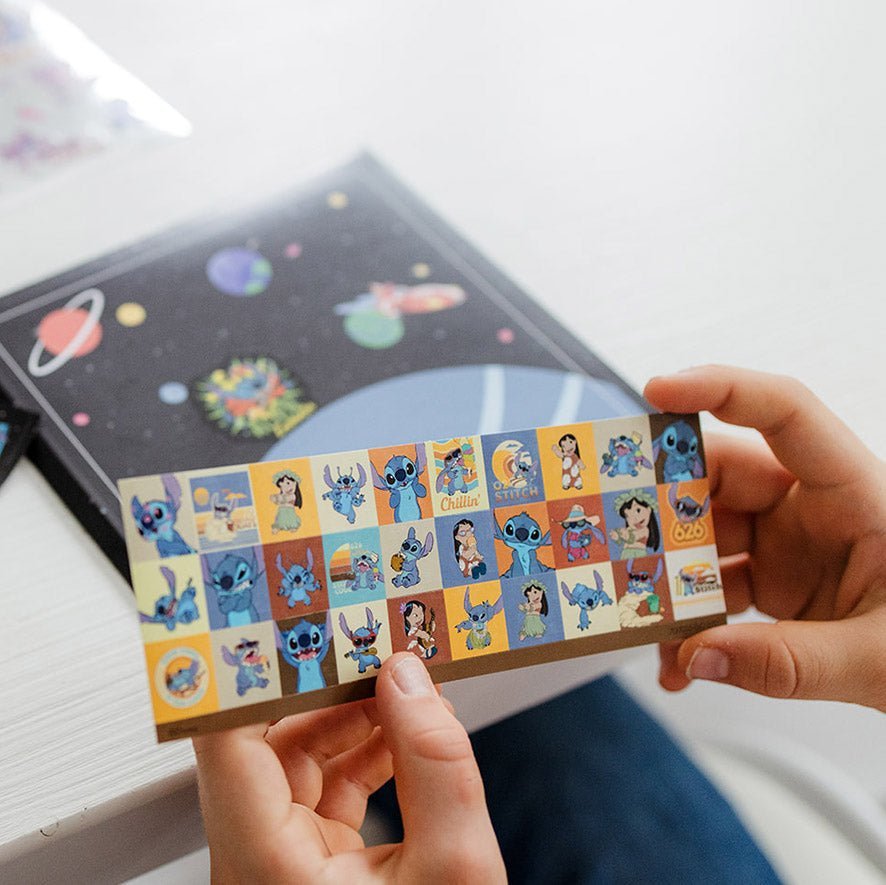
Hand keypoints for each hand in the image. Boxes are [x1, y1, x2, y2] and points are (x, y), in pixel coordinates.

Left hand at [193, 654, 504, 882]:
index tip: (274, 619)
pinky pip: (329, 784)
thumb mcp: (456, 870)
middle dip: (327, 685)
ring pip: (301, 757)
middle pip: (270, 739)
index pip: (225, 741)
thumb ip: (437, 763)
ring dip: (355, 714)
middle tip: (368, 639)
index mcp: (264, 864)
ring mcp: (284, 859)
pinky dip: (368, 749)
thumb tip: (409, 677)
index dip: (244, 673)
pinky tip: (406, 730)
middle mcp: (258, 858)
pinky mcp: (312, 860)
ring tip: (402, 682)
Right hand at [645, 365, 885, 709]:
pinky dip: (689, 625)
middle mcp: (813, 507)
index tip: (657, 391)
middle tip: (619, 530)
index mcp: (854, 493)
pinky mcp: (775, 581)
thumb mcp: (877, 658)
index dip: (720, 388)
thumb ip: (787, 662)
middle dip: (665, 502)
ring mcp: (789, 544)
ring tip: (641, 615)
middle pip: (723, 477)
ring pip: (706, 536)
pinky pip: (713, 588)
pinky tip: (679, 660)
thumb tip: (695, 657)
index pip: (785, 412)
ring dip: (668, 577)